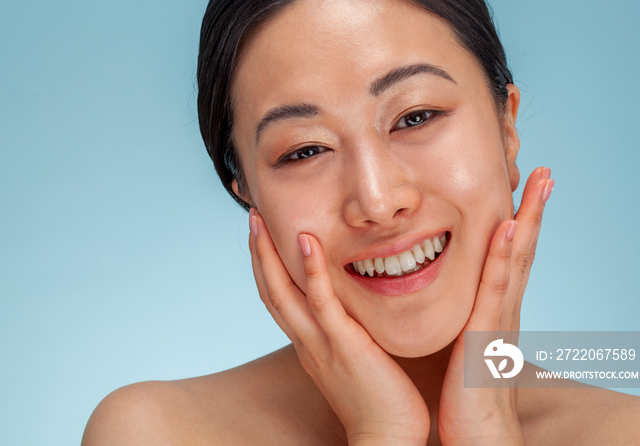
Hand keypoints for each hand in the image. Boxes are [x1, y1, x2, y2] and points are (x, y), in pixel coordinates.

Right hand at [249, 212, 428, 443]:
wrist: (387, 439)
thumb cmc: (380, 403)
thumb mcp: (355, 362)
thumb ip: (348, 335)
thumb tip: (356, 313)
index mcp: (309, 344)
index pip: (278, 299)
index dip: (266, 267)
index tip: (262, 236)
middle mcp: (305, 341)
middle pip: (269, 290)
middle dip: (257, 252)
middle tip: (253, 216)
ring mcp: (320, 342)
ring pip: (282, 292)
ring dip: (268, 253)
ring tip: (261, 219)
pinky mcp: (342, 344)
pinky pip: (321, 302)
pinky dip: (310, 271)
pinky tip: (306, 242)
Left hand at [437, 166, 553, 444]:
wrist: (478, 441)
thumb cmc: (466, 399)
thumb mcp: (464, 350)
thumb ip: (463, 323)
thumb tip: (453, 303)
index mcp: (494, 313)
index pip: (509, 259)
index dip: (518, 224)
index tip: (521, 190)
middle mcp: (504, 311)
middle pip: (523, 252)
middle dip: (534, 211)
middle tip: (543, 172)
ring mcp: (500, 322)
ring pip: (517, 261)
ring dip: (529, 219)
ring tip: (539, 183)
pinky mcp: (487, 337)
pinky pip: (497, 289)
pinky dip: (506, 257)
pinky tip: (510, 228)